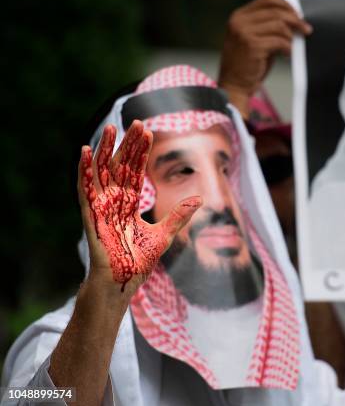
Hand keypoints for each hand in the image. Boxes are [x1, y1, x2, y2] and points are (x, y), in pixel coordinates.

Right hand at [78, 120, 200, 297]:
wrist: (124, 283)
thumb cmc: (140, 263)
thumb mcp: (165, 234)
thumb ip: (179, 215)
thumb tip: (199, 198)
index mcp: (129, 204)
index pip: (135, 172)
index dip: (140, 152)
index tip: (148, 132)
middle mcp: (114, 201)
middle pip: (120, 166)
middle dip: (127, 145)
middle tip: (137, 123)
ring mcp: (102, 207)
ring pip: (102, 172)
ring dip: (104, 150)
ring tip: (109, 128)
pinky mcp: (92, 215)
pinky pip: (85, 189)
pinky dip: (84, 170)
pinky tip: (85, 151)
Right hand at [217, 0, 311, 117]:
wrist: (234, 85)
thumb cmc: (248, 64)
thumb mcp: (254, 39)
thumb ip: (268, 27)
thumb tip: (295, 19)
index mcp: (239, 16)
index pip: (267, 0)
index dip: (285, 5)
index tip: (298, 15)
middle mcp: (239, 21)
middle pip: (276, 11)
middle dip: (295, 20)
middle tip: (306, 29)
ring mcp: (244, 33)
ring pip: (279, 25)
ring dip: (291, 36)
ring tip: (292, 45)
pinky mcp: (252, 46)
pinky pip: (279, 41)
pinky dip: (288, 47)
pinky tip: (287, 54)